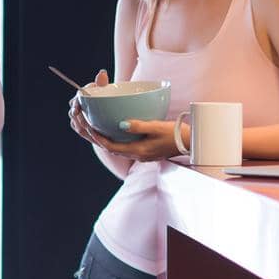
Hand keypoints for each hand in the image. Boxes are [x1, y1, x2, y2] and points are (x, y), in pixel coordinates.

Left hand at [67, 70, 186, 161]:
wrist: (191, 144)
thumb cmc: (176, 134)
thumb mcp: (157, 127)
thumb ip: (139, 126)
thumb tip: (121, 123)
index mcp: (138, 151)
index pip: (111, 146)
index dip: (97, 137)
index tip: (88, 125)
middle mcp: (137, 155)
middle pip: (111, 148)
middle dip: (97, 138)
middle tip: (86, 125)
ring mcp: (141, 155)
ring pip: (117, 148)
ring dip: (105, 139)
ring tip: (95, 127)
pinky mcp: (145, 152)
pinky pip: (124, 147)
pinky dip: (115, 139)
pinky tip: (114, 130)